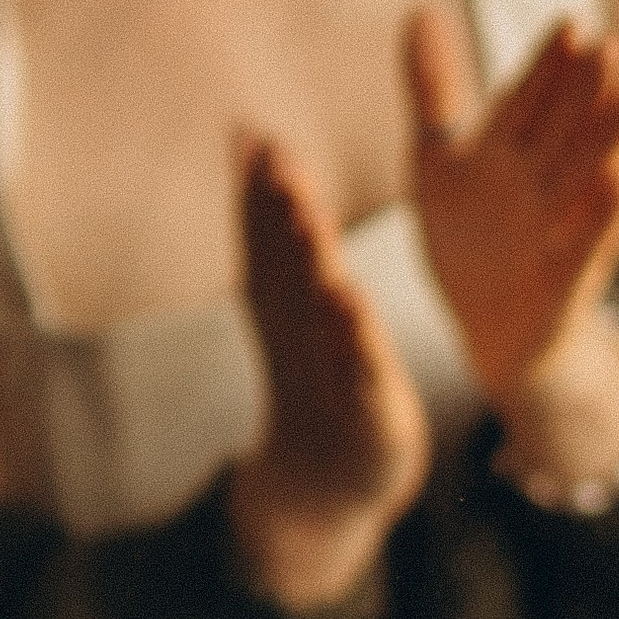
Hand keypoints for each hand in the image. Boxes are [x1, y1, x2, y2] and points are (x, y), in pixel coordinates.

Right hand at [228, 143, 430, 606]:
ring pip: (326, 312)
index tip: (256, 136)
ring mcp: (338, 372)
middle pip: (294, 265)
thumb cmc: (316, 376)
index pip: (277, 236)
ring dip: (316, 266)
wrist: (326, 485)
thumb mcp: (293, 295)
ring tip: (309, 219)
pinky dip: (358, 342)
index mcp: (295, 299)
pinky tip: (353, 307)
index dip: (264, 188)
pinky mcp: (373, 413)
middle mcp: (308, 331)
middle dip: (284, 213)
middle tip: (278, 162)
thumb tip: (246, 133)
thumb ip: (270, 217)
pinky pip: (367, 373)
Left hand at [406, 10, 618, 413]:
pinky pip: (583, 248)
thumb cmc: (472, 237)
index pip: (531, 99)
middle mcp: (539, 185)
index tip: (570, 22)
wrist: (490, 329)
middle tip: (611, 44)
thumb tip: (421, 7)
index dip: (549, 65)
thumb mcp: (438, 160)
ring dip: (608, 141)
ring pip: (583, 179)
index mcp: (510, 152)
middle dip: (585, 90)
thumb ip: (433, 88)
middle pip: (564, 130)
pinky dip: (600, 219)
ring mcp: (554, 232)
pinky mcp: (562, 284)